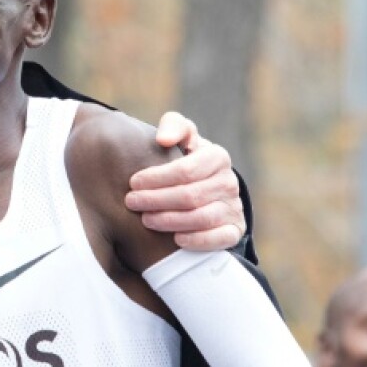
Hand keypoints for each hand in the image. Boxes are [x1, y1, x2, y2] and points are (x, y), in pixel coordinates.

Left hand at [124, 112, 245, 250]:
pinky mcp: (235, 229)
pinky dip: (198, 240)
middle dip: (156, 200)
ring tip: (146, 219)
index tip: (133, 182)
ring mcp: (234, 207)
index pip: (185, 170)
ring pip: (203, 218)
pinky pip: (221, 238)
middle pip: (190, 196)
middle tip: (131, 202)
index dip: (156, 178)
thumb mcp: (181, 136)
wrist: (206, 185)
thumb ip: (173, 126)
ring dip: (170, 221)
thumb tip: (163, 139)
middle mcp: (229, 182)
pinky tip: (176, 239)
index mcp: (217, 157)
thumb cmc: (185, 157)